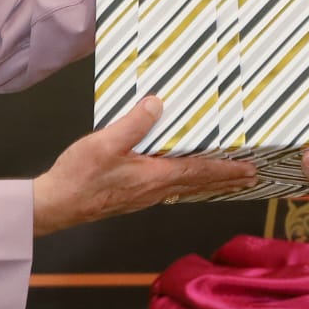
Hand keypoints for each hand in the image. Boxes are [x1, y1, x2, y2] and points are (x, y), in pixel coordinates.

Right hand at [32, 97, 257, 235]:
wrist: (57, 204)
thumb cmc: (80, 176)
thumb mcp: (105, 143)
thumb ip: (134, 124)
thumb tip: (156, 104)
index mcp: (155, 177)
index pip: (199, 171)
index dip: (226, 169)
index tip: (250, 170)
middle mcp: (155, 190)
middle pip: (198, 183)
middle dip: (226, 179)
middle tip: (251, 178)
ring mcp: (144, 196)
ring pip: (185, 188)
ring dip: (208, 182)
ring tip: (225, 178)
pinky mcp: (132, 197)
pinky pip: (170, 189)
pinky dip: (187, 183)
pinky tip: (182, 180)